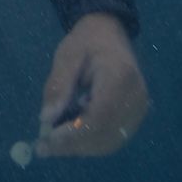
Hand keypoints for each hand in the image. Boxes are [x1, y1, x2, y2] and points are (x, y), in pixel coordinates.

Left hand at [34, 13, 147, 157]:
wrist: (110, 33)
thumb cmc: (86, 41)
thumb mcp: (67, 56)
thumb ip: (58, 86)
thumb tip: (46, 119)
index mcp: (121, 77)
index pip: (99, 116)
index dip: (73, 134)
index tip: (46, 142)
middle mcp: (136, 97)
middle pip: (104, 133)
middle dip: (72, 145)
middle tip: (43, 147)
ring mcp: (139, 109)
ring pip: (108, 141)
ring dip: (79, 146)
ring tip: (54, 139)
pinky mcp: (135, 116)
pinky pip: (112, 138)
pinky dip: (89, 142)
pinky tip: (71, 132)